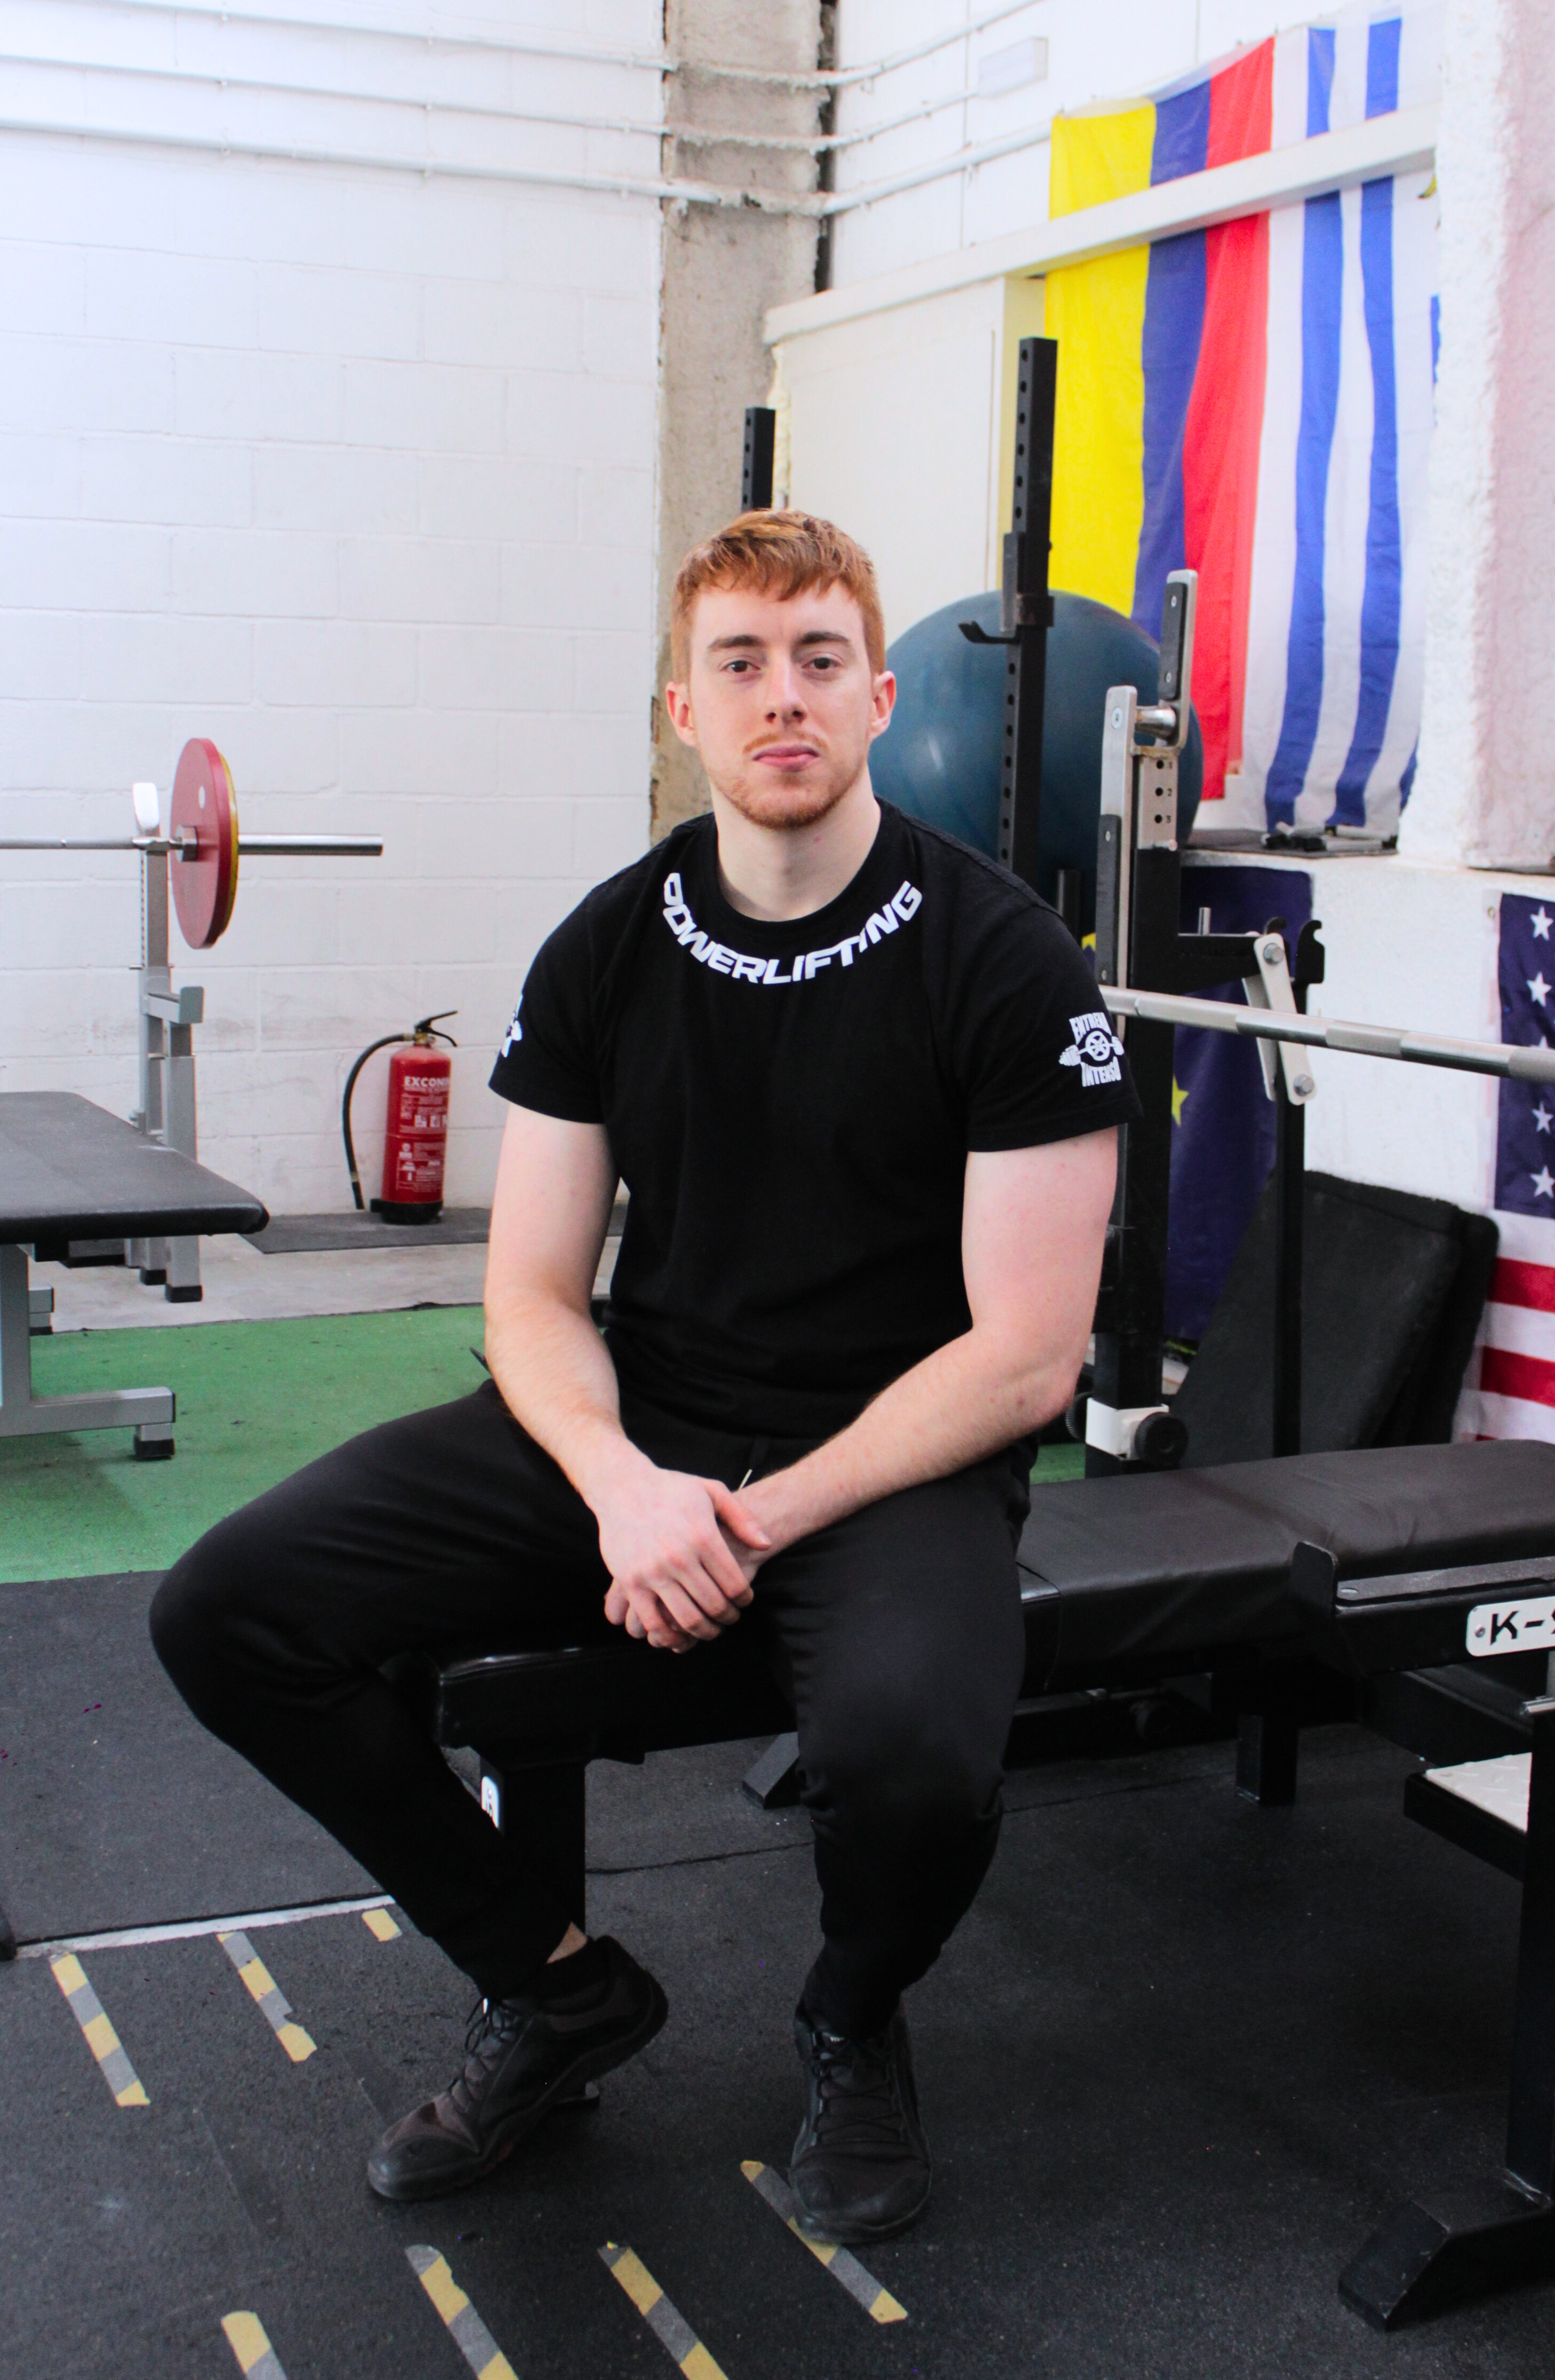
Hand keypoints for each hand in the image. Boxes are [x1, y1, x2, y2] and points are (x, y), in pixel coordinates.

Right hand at [596, 1458, 770, 1652]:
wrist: (622, 1486)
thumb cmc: (670, 1489)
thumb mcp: (711, 1491)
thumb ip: (742, 1518)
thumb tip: (765, 1545)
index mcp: (703, 1537)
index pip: (735, 1584)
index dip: (744, 1599)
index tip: (743, 1601)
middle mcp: (680, 1557)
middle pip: (715, 1605)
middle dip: (728, 1618)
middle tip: (729, 1617)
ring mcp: (653, 1572)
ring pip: (688, 1619)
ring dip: (704, 1632)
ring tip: (708, 1629)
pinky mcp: (630, 1582)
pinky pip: (653, 1621)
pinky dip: (669, 1635)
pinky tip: (677, 1633)